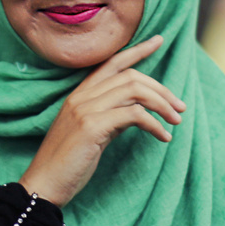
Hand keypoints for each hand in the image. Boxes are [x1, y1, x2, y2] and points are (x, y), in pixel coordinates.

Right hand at [19, 35, 185, 207]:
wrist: (44, 184)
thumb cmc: (68, 163)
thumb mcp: (92, 133)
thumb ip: (111, 117)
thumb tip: (138, 112)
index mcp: (80, 94)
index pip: (112, 62)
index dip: (138, 50)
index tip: (159, 41)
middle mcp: (82, 96)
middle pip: (130, 76)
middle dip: (161, 89)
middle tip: (180, 107)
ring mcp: (85, 109)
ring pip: (134, 90)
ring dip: (162, 104)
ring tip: (176, 121)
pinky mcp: (92, 126)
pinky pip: (134, 114)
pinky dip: (154, 124)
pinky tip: (163, 137)